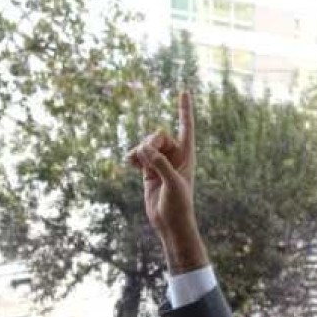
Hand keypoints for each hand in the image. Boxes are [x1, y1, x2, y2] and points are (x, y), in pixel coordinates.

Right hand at [127, 93, 206, 269]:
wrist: (170, 224)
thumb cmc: (179, 205)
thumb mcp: (172, 183)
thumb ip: (159, 164)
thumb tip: (144, 149)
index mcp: (187, 155)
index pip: (186, 127)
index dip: (184, 110)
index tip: (184, 92)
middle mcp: (175, 156)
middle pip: (159, 136)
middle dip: (150, 143)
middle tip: (145, 155)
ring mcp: (161, 163)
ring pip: (147, 145)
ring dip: (139, 150)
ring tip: (134, 162)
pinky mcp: (149, 172)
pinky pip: (139, 156)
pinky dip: (133, 156)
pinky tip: (129, 162)